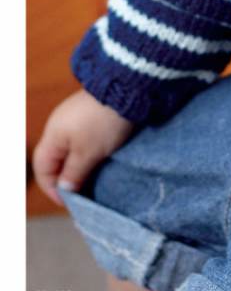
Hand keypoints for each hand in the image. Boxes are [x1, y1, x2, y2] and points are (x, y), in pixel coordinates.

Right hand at [31, 88, 135, 205]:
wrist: (127, 88)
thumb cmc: (103, 123)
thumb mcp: (88, 153)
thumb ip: (74, 173)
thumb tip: (64, 189)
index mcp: (53, 135)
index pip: (42, 167)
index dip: (52, 188)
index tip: (69, 202)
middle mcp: (60, 125)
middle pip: (56, 159)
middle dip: (67, 178)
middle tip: (83, 193)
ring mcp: (76, 117)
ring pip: (71, 150)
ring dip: (80, 166)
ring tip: (94, 179)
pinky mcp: (92, 113)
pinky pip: (84, 139)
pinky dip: (89, 152)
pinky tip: (102, 159)